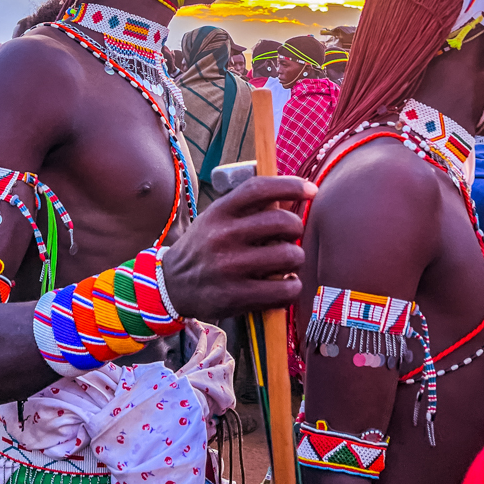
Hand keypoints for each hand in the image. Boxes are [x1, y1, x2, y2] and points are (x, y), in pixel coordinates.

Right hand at [163, 175, 315, 321]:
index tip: (311, 190)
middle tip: (289, 238)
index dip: (292, 186)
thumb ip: (247, 207)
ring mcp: (230, 268)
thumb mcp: (216, 218)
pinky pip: (286, 289)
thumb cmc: (205, 247)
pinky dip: (292, 287)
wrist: (172, 285)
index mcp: (220, 212)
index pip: (261, 189)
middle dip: (296, 230)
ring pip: (290, 256)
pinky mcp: (237, 297)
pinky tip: (282, 284)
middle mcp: (224, 236)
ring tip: (284, 264)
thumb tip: (291, 196)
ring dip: (295, 260)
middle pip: (284, 223)